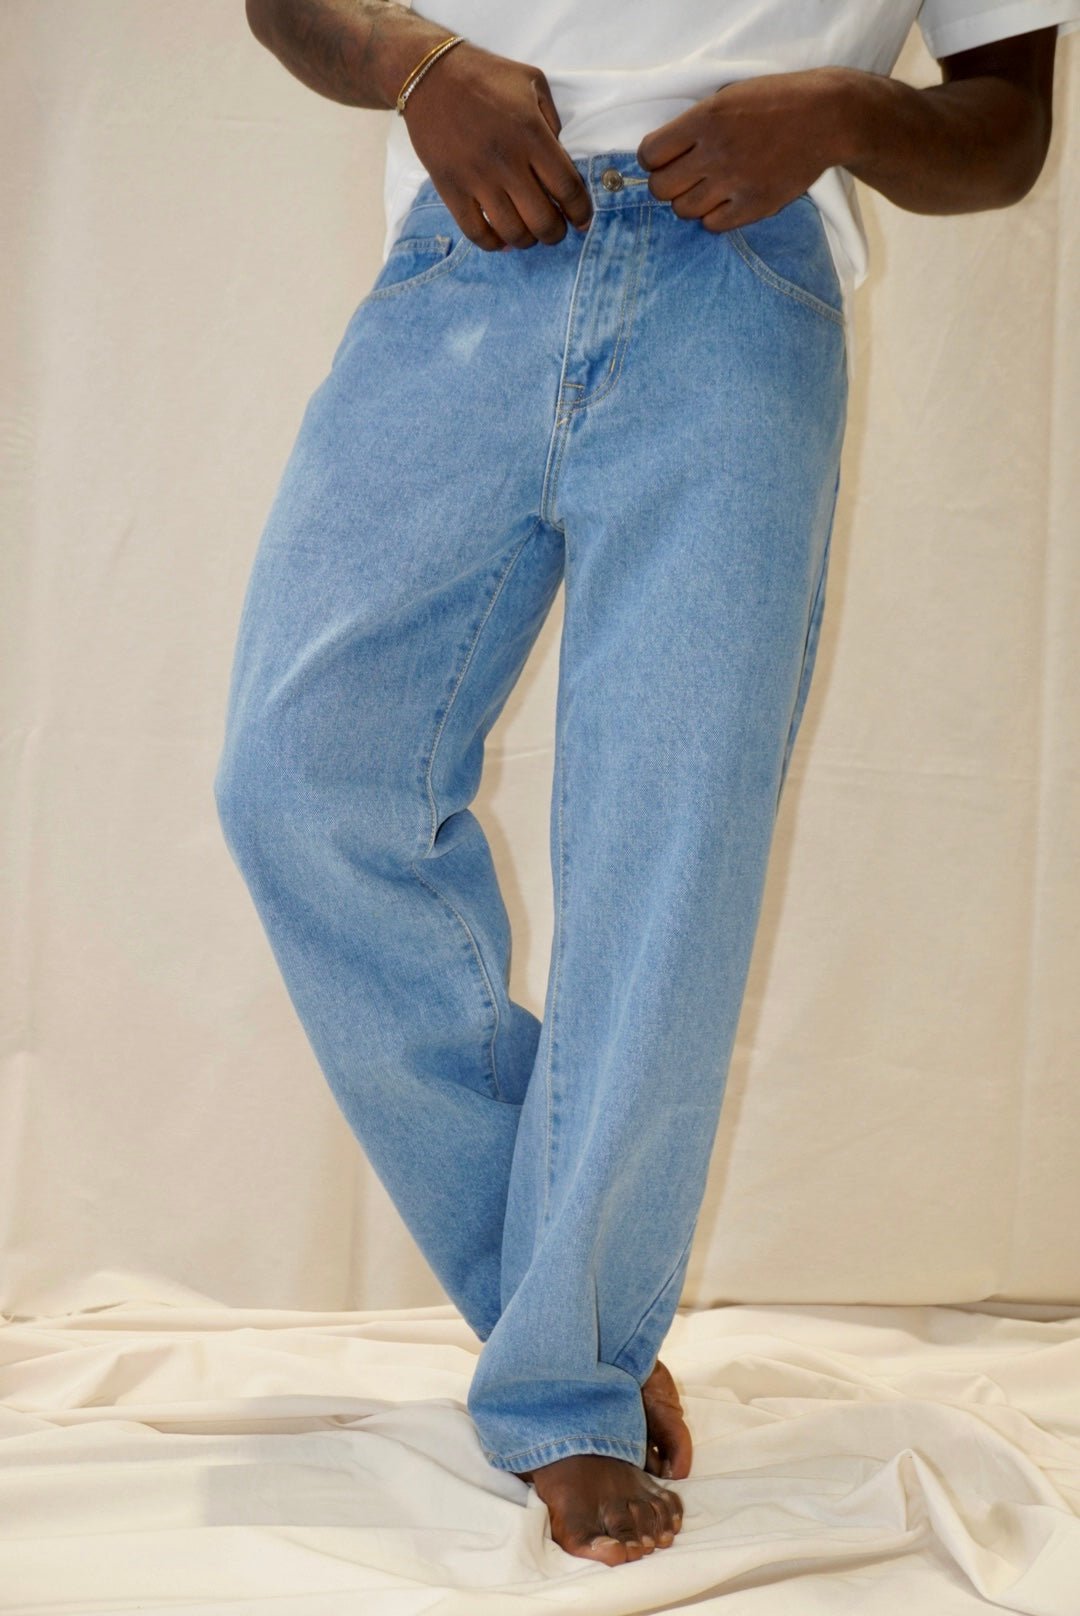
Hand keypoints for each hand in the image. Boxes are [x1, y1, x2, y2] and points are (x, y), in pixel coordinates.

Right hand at [403, 42, 593, 249]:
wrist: (430, 75)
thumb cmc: (485, 77)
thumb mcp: (532, 83)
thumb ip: (552, 121)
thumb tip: (559, 159)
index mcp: (532, 135)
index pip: (568, 189)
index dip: (581, 213)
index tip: (581, 221)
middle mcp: (507, 162)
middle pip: (543, 220)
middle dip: (555, 233)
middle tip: (554, 230)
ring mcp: (477, 179)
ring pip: (513, 233)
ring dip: (527, 241)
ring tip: (528, 233)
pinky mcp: (451, 189)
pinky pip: (476, 233)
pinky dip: (493, 244)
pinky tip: (501, 239)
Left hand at [637, 68, 853, 230]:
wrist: (826, 118)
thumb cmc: (777, 101)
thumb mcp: (729, 95)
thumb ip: (697, 122)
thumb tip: (668, 149)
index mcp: (705, 120)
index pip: (650, 154)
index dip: (651, 159)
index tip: (662, 159)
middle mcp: (714, 153)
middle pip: (660, 188)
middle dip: (666, 183)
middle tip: (683, 177)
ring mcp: (733, 183)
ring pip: (683, 210)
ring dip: (689, 201)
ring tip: (707, 189)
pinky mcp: (753, 206)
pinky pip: (712, 225)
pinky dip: (713, 217)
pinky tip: (725, 201)